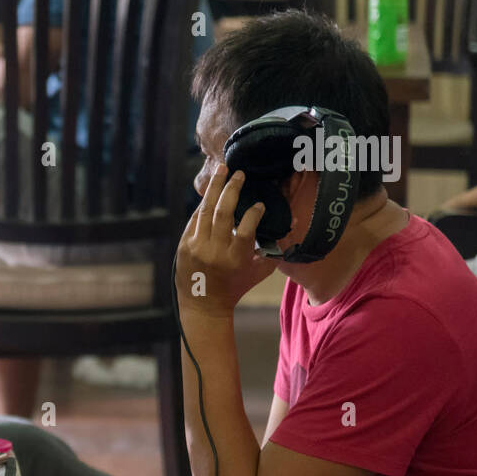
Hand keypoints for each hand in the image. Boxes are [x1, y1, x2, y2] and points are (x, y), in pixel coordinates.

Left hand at [176, 164, 277, 317]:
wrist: (203, 304)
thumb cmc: (236, 286)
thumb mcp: (259, 272)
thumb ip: (274, 249)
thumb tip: (292, 223)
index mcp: (235, 258)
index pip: (246, 229)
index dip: (254, 213)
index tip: (260, 204)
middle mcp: (214, 251)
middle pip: (223, 213)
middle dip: (232, 189)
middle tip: (240, 174)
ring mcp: (196, 247)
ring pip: (205, 211)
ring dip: (215, 188)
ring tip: (222, 171)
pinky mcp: (184, 245)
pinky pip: (195, 219)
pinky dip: (204, 205)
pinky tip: (211, 193)